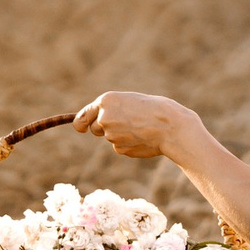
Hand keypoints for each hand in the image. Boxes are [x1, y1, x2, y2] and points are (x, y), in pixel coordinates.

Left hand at [72, 91, 194, 165]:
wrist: (170, 125)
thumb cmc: (154, 109)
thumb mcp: (130, 101)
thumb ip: (113, 109)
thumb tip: (99, 124)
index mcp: (106, 101)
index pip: (84, 115)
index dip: (80, 123)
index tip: (79, 127)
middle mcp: (104, 117)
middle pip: (96, 128)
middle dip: (105, 128)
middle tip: (127, 123)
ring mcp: (110, 135)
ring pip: (111, 138)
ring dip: (121, 135)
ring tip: (140, 128)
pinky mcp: (119, 148)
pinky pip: (120, 147)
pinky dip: (129, 144)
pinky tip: (142, 138)